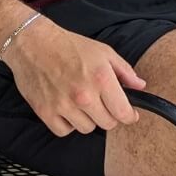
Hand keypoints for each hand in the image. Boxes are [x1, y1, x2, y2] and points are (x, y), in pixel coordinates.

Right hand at [3, 20, 144, 136]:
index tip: (131, 115)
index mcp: (102, 79)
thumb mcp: (104, 52)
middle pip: (107, 123)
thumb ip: (125, 71)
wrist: (35, 44)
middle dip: (110, 115)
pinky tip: (69, 110)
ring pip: (86, 128)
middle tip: (105, 104)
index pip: (123, 112)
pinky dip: (68, 124)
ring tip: (84, 104)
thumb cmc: (71, 46)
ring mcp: (63, 106)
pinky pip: (64, 131)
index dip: (130, 116)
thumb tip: (140, 86)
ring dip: (89, 119)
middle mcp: (84, 95)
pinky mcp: (45, 112)